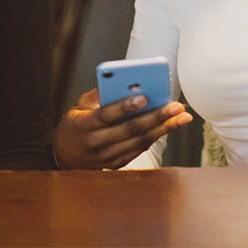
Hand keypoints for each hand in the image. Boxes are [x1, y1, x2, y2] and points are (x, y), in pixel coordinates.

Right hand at [52, 87, 192, 170]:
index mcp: (84, 125)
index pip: (106, 115)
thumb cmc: (76, 124)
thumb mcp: (79, 106)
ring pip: (140, 142)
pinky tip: (169, 126)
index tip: (143, 96)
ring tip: (181, 116)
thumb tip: (122, 83)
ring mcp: (108, 157)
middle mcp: (97, 143)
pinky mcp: (118, 164)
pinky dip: (155, 136)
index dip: (125, 106)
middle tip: (175, 106)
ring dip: (163, 128)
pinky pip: (140, 149)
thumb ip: (98, 95)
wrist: (66, 156)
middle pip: (130, 130)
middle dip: (156, 116)